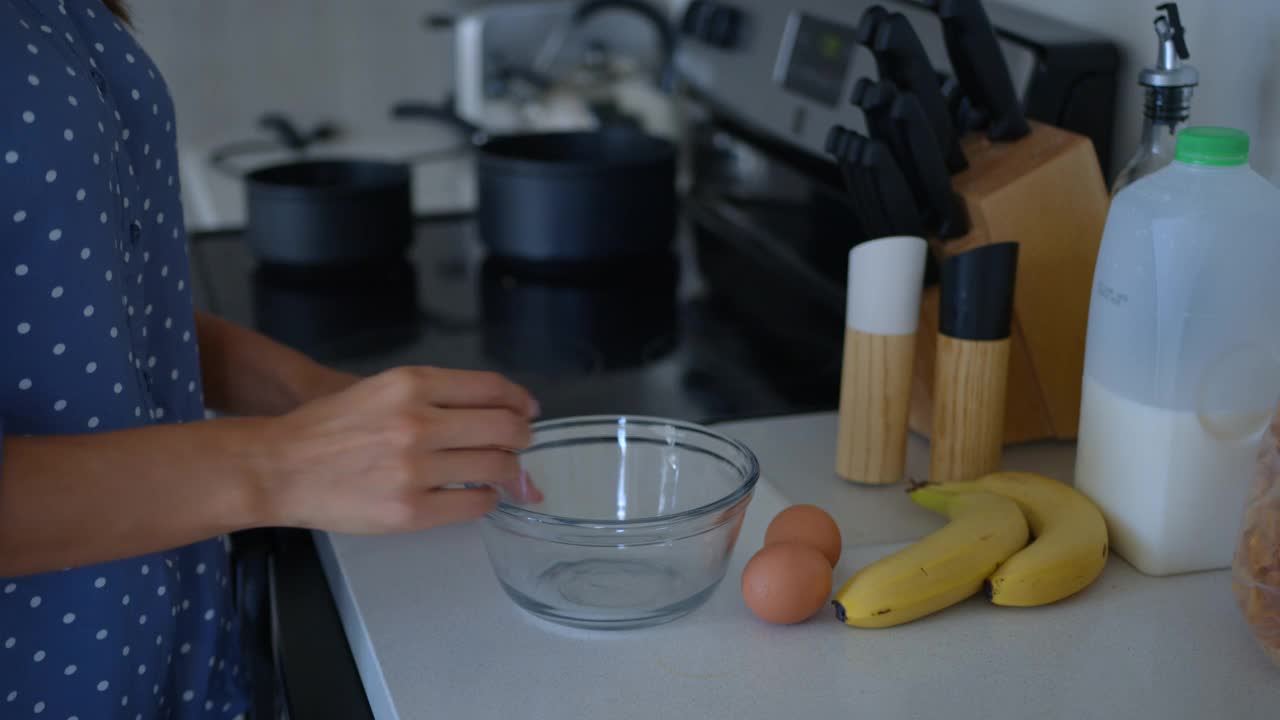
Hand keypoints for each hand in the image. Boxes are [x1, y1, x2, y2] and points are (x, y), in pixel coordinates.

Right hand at [252, 366, 542, 533]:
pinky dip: (486, 498)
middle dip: (521, 438)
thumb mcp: (382, 390)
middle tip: (517, 446)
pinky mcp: (411, 510)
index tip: (528, 411)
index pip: (492, 388)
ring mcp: (415, 468)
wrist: (280, 467)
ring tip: (501, 473)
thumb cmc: (330, 428)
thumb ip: (435, 397)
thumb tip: (498, 410)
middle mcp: (418, 422)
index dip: (520, 401)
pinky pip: (475, 503)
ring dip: (509, 471)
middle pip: (504, 428)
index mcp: (412, 385)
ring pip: (496, 467)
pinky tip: (476, 494)